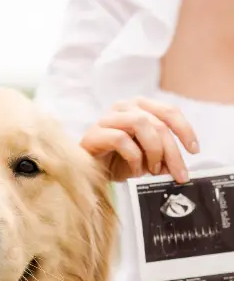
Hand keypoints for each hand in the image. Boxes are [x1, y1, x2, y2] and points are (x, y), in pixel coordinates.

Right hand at [80, 97, 198, 182]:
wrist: (86, 172)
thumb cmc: (115, 162)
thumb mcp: (145, 159)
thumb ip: (162, 158)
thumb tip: (179, 168)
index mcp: (139, 107)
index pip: (169, 111)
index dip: (185, 130)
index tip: (194, 150)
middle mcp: (124, 107)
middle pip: (158, 122)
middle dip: (172, 151)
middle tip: (178, 173)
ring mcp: (108, 118)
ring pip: (142, 124)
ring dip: (153, 150)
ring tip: (153, 170)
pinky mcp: (94, 133)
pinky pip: (121, 139)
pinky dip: (133, 158)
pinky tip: (134, 172)